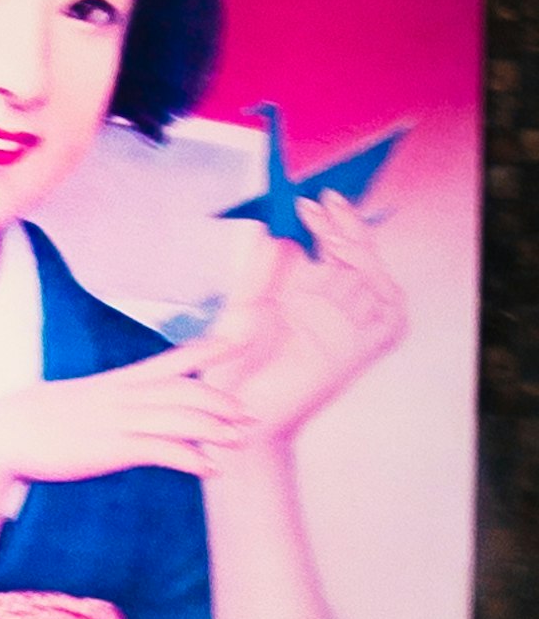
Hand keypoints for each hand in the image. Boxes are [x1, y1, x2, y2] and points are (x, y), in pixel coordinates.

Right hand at [0, 348, 231, 495]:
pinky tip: (211, 470)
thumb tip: (117, 407)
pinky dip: (192, 459)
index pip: (170, 360)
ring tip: (240, 440)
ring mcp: (117, 422)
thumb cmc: (31, 423)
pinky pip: (162, 451)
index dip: (206, 350)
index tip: (237, 342)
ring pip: (181, 418)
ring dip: (216, 429)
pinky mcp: (110, 449)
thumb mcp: (73, 401)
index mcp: (114, 383)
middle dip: (222, 401)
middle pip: (186, 390)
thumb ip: (102, 401)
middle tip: (248, 415)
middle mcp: (121, 397)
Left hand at [194, 190, 405, 453]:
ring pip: (379, 283)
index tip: (310, 201)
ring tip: (336, 239)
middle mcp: (328, 309)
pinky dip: (385, 294)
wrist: (230, 416)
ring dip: (364, 256)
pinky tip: (363, 271)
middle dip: (350, 228)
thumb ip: (257, 271)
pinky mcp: (355, 355)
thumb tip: (268, 230)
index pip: (330, 248)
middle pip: (358, 258)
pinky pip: (389, 322)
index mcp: (302, 294)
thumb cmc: (229, 368)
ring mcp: (345, 331)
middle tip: (328, 206)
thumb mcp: (241, 310)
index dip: (328, 222)